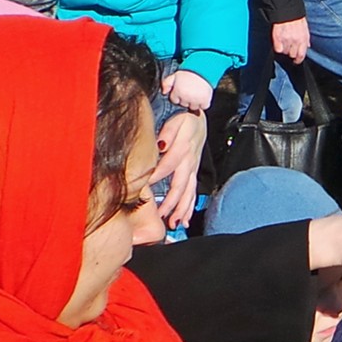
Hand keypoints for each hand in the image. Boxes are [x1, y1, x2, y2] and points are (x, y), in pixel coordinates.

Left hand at [152, 112, 206, 228]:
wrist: (200, 119)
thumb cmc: (186, 119)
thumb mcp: (177, 120)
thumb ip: (168, 132)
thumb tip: (161, 145)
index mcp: (183, 149)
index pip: (167, 167)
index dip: (154, 178)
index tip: (141, 189)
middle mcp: (189, 162)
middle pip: (180, 186)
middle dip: (171, 203)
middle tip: (162, 217)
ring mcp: (193, 169)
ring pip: (189, 192)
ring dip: (181, 209)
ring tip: (174, 223)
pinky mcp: (194, 173)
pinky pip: (193, 192)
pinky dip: (189, 207)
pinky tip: (183, 219)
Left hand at [160, 68, 213, 114]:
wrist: (204, 69)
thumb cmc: (190, 72)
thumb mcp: (175, 75)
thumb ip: (166, 83)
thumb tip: (164, 92)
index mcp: (178, 92)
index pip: (175, 101)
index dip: (178, 96)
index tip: (182, 91)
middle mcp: (186, 97)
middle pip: (184, 104)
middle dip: (186, 99)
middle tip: (190, 91)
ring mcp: (196, 100)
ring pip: (194, 107)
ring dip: (195, 102)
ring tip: (197, 94)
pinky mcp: (205, 100)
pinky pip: (204, 107)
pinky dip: (204, 103)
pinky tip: (203, 97)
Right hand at [271, 17, 310, 62]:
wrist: (287, 8)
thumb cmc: (296, 18)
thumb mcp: (305, 28)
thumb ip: (306, 39)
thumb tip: (308, 46)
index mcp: (304, 39)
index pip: (301, 55)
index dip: (298, 60)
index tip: (295, 61)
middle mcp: (296, 41)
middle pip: (292, 55)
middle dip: (290, 52)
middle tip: (288, 47)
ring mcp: (286, 39)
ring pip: (284, 52)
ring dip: (283, 49)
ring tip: (283, 42)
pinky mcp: (277, 38)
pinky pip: (277, 49)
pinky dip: (277, 47)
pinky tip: (278, 42)